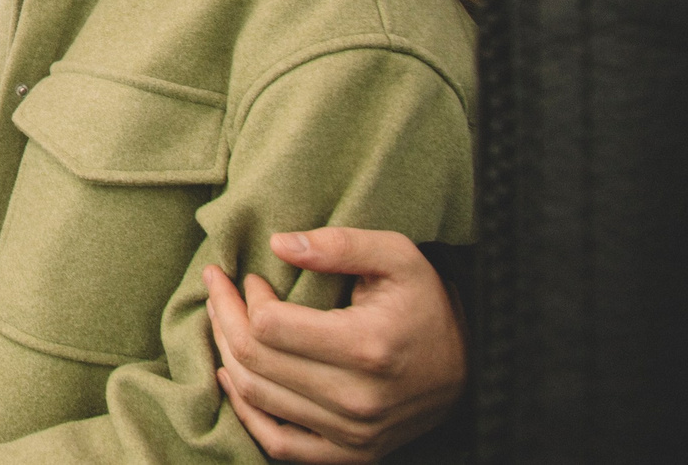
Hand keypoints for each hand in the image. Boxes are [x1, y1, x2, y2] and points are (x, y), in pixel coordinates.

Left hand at [205, 228, 465, 461]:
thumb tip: (279, 244)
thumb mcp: (397, 256)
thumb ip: (340, 244)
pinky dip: (245, 413)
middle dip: (223, 318)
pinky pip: (279, 443)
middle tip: (218, 291)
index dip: (245, 298)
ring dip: (226, 355)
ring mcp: (354, 434)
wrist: (469, 365)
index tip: (248, 276)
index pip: (270, 326)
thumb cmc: (425, 302)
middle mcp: (359, 398)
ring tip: (223, 322)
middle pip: (256, 361)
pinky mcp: (352, 454)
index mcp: (367, 346)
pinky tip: (234, 377)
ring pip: (258, 398)